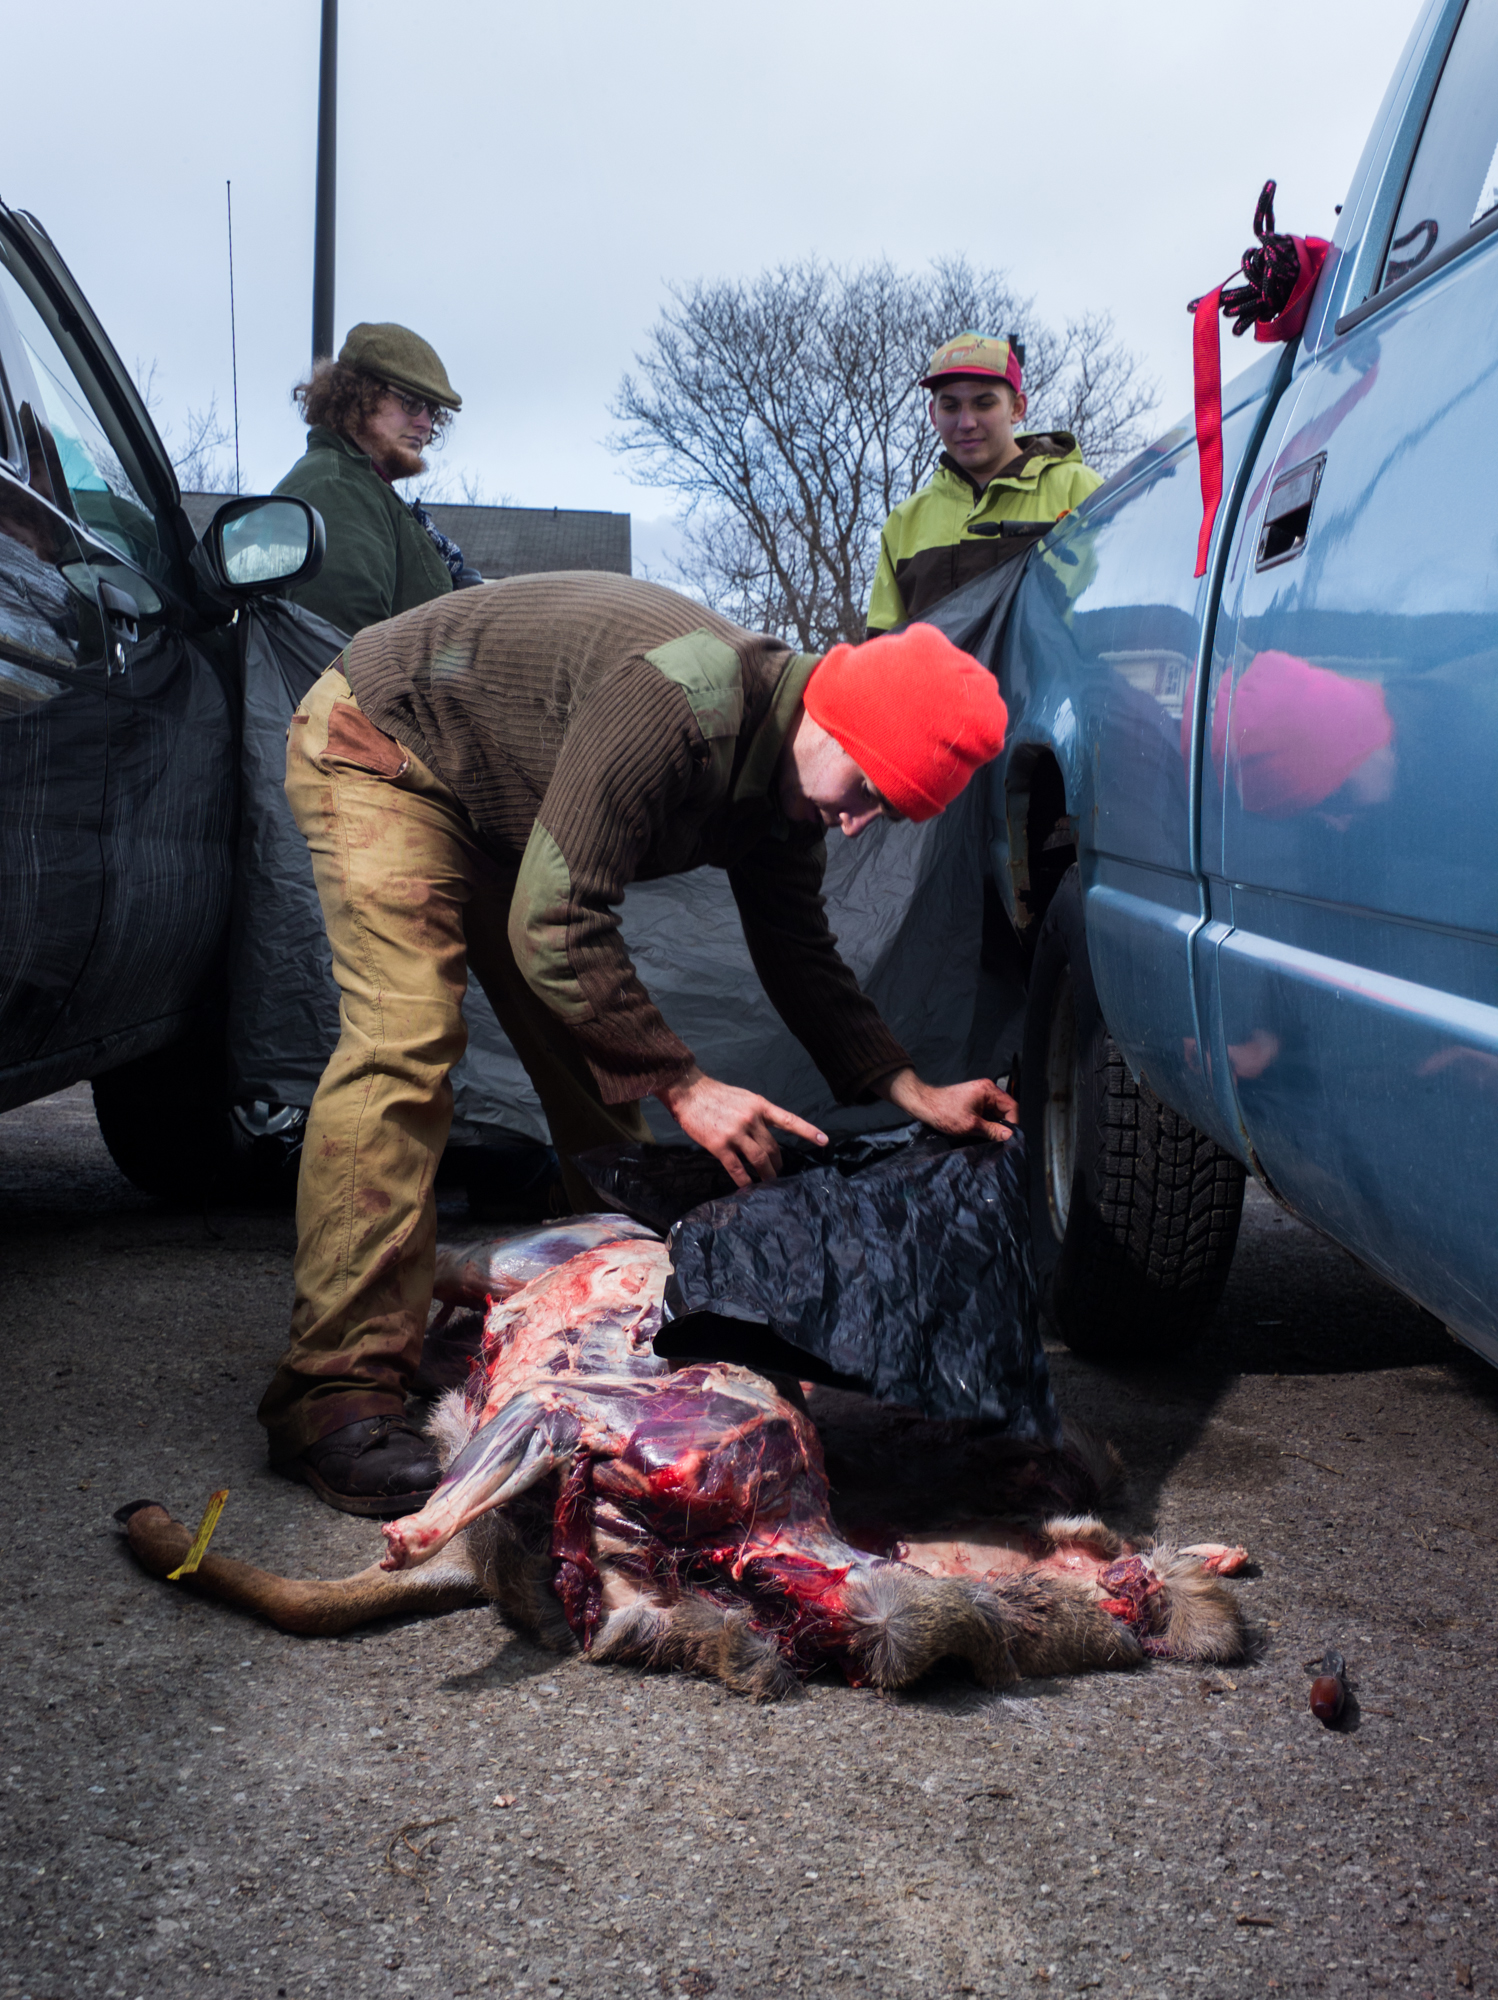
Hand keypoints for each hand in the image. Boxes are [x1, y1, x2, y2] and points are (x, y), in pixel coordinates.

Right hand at [656, 1064, 827, 1187]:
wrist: (689, 1092)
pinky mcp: (719, 1144)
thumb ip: (756, 1115)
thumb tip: (765, 1135)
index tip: (823, 1141)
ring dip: (766, 1174)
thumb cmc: (716, 1095)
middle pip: (772, 1147)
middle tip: (779, 1172)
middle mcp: (751, 1119)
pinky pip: (737, 1168)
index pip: (789, 1120)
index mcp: (760, 1106)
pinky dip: (745, 1180)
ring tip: (769, 1182)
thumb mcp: (744, 1098)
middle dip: (778, 1162)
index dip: (807, 1131)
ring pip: (759, 1159)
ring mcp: (736, 1132)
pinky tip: (748, 1187)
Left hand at [878, 1066, 1016, 1142]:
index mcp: (989, 1090)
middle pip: (1004, 1110)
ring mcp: (980, 1096)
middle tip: (999, 1140)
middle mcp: (987, 1090)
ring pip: (995, 1114)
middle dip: (1002, 1125)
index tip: (1010, 1137)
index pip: (1012, 1106)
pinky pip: (986, 1114)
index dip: (1013, 1122)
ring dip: (993, 1126)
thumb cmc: (944, 1112)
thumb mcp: (971, 1125)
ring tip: (988, 1137)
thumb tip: (1010, 1136)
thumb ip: (993, 1131)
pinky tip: (981, 1133)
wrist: (923, 1106)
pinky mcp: (973, 1102)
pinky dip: (985, 1124)